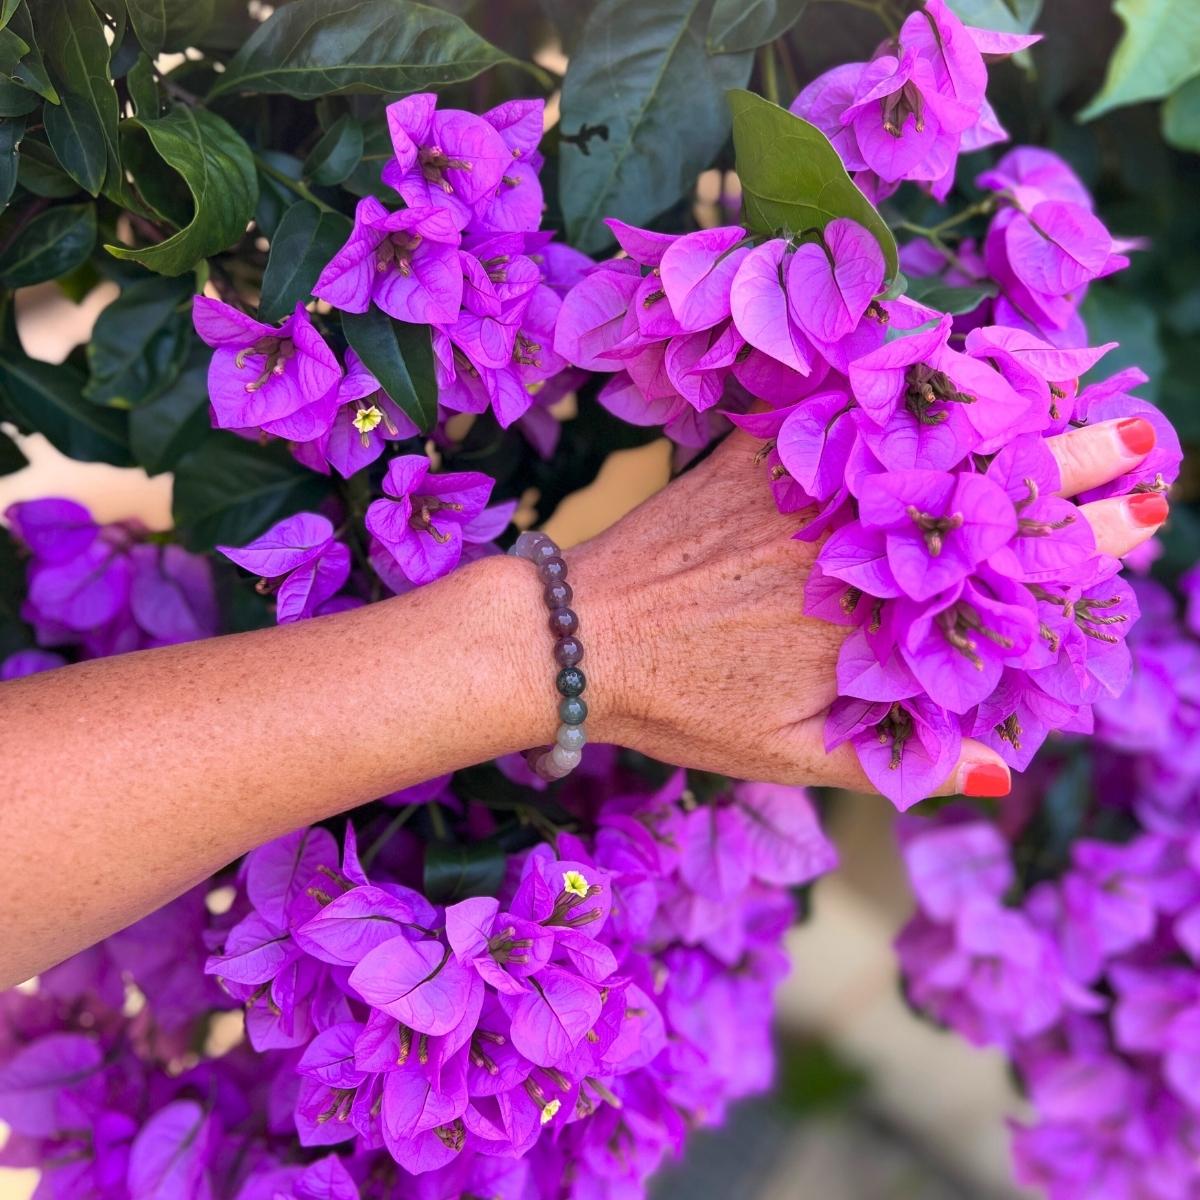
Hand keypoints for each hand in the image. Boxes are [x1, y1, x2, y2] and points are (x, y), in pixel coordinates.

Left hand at [573, 418, 1164, 797]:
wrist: (577, 638)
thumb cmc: (681, 705)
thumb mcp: (789, 755)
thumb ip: (899, 761)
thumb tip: (1004, 773)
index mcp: (876, 621)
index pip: (1007, 574)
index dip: (1080, 544)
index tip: (1139, 514)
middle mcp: (854, 545)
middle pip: (985, 495)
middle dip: (1073, 461)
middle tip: (1140, 438)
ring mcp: (807, 490)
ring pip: (930, 441)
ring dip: (1011, 409)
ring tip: (1073, 383)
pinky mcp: (760, 453)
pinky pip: (850, 407)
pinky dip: (910, 386)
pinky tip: (951, 364)